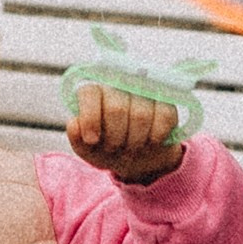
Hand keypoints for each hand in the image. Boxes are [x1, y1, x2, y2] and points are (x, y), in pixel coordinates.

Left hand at [64, 83, 185, 184]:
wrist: (137, 157)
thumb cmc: (106, 148)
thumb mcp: (88, 150)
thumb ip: (76, 139)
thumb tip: (75, 124)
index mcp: (95, 93)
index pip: (90, 92)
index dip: (90, 117)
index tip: (92, 139)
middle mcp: (119, 85)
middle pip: (116, 108)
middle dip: (115, 137)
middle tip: (114, 148)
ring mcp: (145, 91)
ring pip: (141, 116)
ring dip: (134, 141)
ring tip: (130, 147)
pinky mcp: (167, 101)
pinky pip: (164, 117)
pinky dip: (155, 137)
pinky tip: (150, 141)